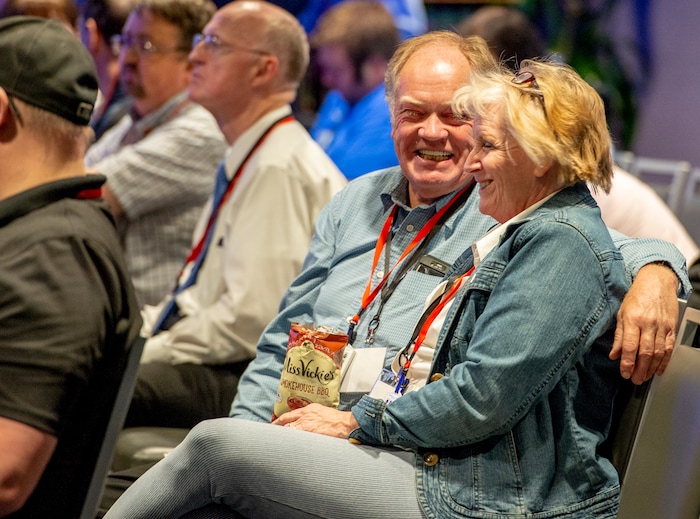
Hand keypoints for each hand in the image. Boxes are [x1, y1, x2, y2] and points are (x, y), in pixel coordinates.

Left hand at [272, 404, 358, 438]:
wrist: (346, 423)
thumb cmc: (338, 420)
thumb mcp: (323, 413)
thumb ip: (313, 417)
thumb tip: (308, 423)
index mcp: (308, 409)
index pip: (289, 415)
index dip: (280, 421)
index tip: (274, 425)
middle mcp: (305, 415)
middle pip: (285, 421)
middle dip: (276, 428)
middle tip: (268, 435)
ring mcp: (306, 424)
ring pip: (289, 430)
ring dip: (282, 436)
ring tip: (274, 443)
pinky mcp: (309, 433)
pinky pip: (296, 438)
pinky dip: (290, 442)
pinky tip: (285, 447)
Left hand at [610, 263, 678, 383]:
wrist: (656, 281)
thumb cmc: (637, 296)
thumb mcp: (621, 313)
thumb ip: (618, 335)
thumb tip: (614, 354)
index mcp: (632, 319)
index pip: (629, 346)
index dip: (627, 362)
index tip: (624, 373)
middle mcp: (648, 324)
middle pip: (645, 352)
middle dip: (639, 369)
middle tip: (634, 380)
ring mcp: (661, 326)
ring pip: (658, 352)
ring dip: (651, 368)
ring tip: (644, 377)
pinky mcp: (671, 327)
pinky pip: (668, 347)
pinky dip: (664, 361)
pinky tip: (659, 369)